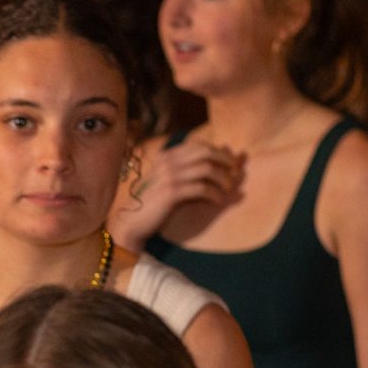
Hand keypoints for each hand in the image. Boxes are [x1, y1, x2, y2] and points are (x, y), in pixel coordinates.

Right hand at [117, 140, 244, 236]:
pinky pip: (202, 188)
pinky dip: (214, 194)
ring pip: (207, 169)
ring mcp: (169, 176)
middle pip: (206, 152)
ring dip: (222, 179)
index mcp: (167, 156)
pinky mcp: (171, 192)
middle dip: (225, 161)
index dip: (219, 153)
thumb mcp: (172, 182)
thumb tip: (220, 159)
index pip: (200, 145)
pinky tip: (217, 201)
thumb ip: (191, 170)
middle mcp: (168, 162)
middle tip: (235, 173)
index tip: (231, 164)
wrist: (132, 221)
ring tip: (227, 190)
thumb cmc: (154, 203)